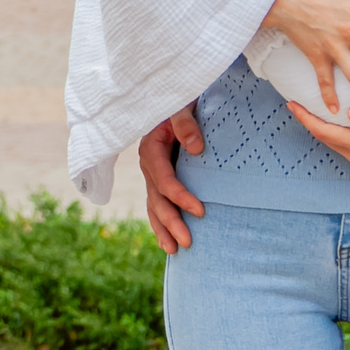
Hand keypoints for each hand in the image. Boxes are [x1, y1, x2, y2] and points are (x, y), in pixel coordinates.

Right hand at [139, 108, 205, 252]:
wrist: (179, 98)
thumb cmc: (182, 100)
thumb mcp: (182, 106)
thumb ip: (186, 123)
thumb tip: (196, 149)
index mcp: (151, 148)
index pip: (164, 179)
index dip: (181, 197)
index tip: (201, 211)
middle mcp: (148, 164)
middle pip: (157, 199)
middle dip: (171, 222)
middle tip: (188, 242)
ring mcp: (152, 173)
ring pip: (154, 205)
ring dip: (163, 228)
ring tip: (175, 250)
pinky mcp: (160, 177)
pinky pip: (157, 203)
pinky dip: (161, 222)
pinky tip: (168, 241)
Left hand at [288, 103, 349, 181]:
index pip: (326, 132)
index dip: (306, 118)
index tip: (292, 104)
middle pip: (326, 138)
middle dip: (310, 122)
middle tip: (296, 103)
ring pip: (336, 144)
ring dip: (324, 129)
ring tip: (312, 110)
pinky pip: (347, 148)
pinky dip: (338, 135)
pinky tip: (337, 124)